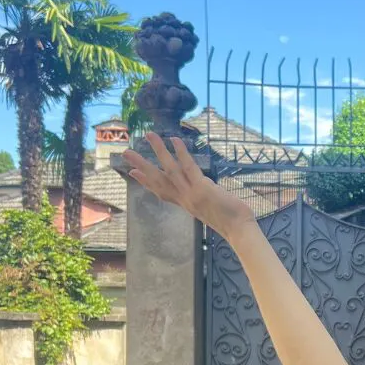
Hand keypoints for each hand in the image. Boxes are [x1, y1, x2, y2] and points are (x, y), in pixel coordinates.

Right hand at [122, 132, 254, 239]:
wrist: (239, 229)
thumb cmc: (230, 219)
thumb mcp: (209, 208)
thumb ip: (201, 196)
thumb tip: (202, 184)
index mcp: (185, 204)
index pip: (161, 192)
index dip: (146, 182)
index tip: (132, 173)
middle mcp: (184, 199)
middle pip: (158, 180)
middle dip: (141, 166)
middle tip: (125, 153)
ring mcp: (191, 194)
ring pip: (169, 170)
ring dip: (158, 151)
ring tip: (149, 135)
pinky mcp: (202, 188)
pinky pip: (189, 167)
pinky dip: (181, 153)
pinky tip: (174, 140)